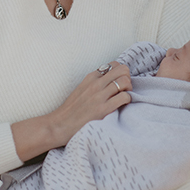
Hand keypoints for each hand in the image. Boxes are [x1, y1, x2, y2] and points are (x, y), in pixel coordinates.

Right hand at [12, 61, 130, 161]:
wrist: (60, 125)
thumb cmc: (71, 110)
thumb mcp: (81, 89)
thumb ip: (94, 83)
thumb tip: (110, 81)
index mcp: (90, 77)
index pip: (114, 64)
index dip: (121, 73)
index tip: (119, 83)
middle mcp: (96, 84)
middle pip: (123, 69)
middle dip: (128, 78)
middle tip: (125, 89)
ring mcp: (99, 96)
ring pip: (125, 81)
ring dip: (129, 89)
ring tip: (124, 97)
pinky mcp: (103, 109)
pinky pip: (125, 97)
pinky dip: (127, 100)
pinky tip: (122, 106)